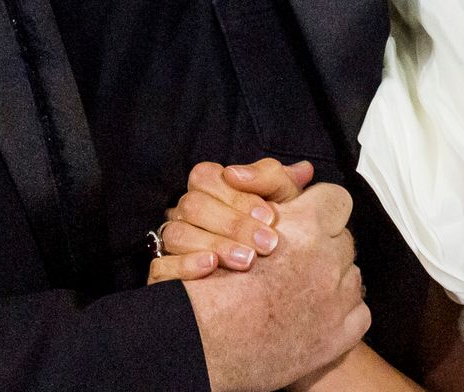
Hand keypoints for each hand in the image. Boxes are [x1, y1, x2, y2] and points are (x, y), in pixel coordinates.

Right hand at [148, 157, 315, 282]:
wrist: (264, 291)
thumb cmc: (269, 238)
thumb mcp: (281, 208)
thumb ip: (285, 185)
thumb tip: (303, 171)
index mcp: (207, 191)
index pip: (205, 178)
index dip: (237, 196)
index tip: (269, 217)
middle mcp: (185, 214)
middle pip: (193, 205)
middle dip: (234, 224)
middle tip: (268, 245)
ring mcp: (171, 244)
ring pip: (177, 235)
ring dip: (215, 244)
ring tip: (247, 261)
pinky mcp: (163, 274)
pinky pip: (160, 266)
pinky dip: (184, 265)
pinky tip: (210, 266)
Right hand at [184, 182, 368, 391]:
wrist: (204, 346)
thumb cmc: (212, 286)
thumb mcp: (234, 223)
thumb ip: (273, 191)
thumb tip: (305, 170)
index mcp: (306, 226)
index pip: (336, 199)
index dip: (321, 208)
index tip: (308, 222)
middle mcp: (329, 259)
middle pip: (343, 240)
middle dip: (324, 247)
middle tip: (295, 263)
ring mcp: (339, 299)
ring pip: (351, 275)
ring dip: (331, 280)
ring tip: (297, 293)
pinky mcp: (343, 334)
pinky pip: (358, 312)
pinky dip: (339, 313)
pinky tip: (311, 317)